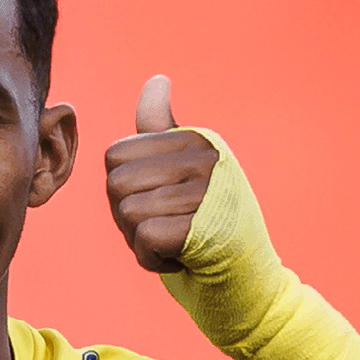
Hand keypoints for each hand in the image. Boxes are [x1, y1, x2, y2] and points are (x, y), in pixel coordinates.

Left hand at [103, 74, 219, 272]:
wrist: (245, 279)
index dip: (123, 190)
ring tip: (174, 241)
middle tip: (164, 226)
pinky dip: (153, 258)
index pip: (114, 156)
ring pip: (128, 212)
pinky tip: (179, 257)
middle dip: (127, 217)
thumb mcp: (182, 171)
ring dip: (140, 240)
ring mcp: (206, 191)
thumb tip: (157, 80)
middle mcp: (203, 157)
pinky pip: (145, 238)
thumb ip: (161, 132)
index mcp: (193, 140)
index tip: (156, 203)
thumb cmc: (205, 224)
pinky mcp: (203, 228)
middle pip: (115, 184)